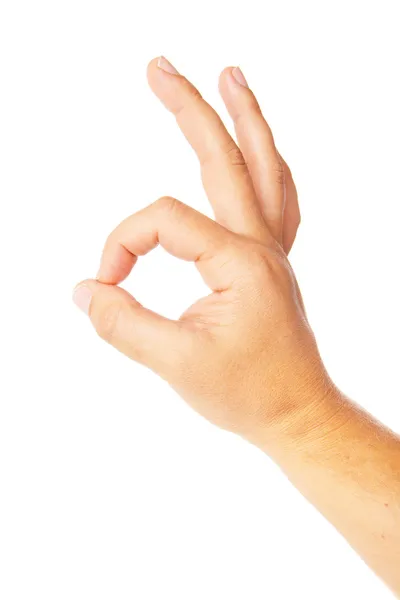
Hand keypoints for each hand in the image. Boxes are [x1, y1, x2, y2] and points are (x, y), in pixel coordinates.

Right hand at [73, 57, 334, 445]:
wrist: (297, 413)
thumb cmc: (248, 393)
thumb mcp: (176, 363)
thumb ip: (124, 324)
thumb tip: (86, 290)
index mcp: (239, 260)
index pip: (163, 222)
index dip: (121, 245)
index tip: (105, 285)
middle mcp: (261, 245)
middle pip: (225, 158)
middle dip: (189, 109)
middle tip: (159, 67)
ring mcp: (272, 251)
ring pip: (264, 169)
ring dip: (246, 120)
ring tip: (232, 77)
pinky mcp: (271, 264)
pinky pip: (278, 201)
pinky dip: (269, 167)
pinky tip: (260, 151)